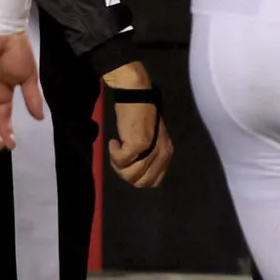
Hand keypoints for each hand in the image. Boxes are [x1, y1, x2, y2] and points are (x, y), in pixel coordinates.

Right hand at [103, 62, 171, 188]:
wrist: (137, 97)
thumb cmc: (140, 117)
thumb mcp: (151, 139)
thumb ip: (149, 157)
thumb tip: (136, 175)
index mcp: (166, 154)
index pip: (154, 181)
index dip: (137, 178)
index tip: (128, 165)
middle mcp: (162, 154)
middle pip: (141, 182)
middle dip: (125, 174)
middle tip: (119, 159)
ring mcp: (151, 150)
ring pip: (130, 175)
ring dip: (118, 165)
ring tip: (117, 149)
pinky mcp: (138, 144)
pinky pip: (121, 161)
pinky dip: (113, 154)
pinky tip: (114, 142)